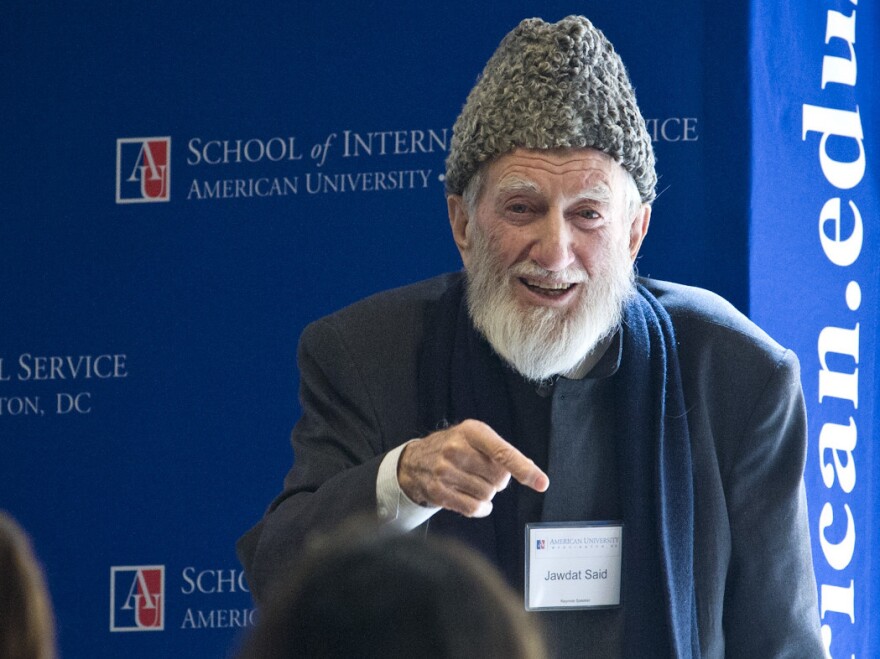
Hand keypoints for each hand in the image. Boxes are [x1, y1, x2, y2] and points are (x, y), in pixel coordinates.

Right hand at [397, 419, 548, 516]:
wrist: (415, 460)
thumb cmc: (453, 447)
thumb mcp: (476, 438)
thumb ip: (503, 452)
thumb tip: (531, 470)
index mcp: (471, 431)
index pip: (503, 452)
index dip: (524, 469)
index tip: (541, 482)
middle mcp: (456, 449)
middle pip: (499, 478)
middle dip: (498, 480)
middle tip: (485, 473)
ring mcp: (445, 471)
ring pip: (487, 495)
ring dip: (487, 494)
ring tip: (474, 483)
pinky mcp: (438, 492)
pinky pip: (473, 509)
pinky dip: (481, 508)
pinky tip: (476, 501)